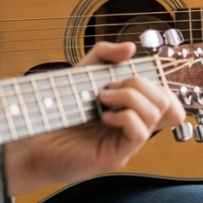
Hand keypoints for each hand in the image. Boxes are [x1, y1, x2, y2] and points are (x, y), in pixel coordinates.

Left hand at [4, 40, 185, 194]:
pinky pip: (139, 132)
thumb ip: (106, 55)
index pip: (168, 97)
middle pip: (167, 102)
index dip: (158, 83)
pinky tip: (103, 114)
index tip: (129, 76)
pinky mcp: (117, 155)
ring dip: (130, 96)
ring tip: (102, 96)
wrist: (34, 136)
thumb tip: (131, 48)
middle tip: (111, 85)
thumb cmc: (59, 108)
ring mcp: (128, 142)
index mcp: (133, 108)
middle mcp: (136, 125)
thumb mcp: (83, 71)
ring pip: (155, 114)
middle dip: (141, 84)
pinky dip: (124, 116)